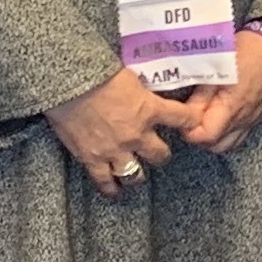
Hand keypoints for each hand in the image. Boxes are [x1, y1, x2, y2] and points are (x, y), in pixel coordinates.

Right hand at [50, 69, 189, 197]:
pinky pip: (105, 181)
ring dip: (137, 175)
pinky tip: (114, 190)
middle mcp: (136, 134)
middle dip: (161, 155)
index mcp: (149, 109)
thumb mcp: (129, 77)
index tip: (193, 123)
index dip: (191, 121)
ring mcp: (115, 150)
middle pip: (160, 155)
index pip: (182, 119)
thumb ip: (140, 90)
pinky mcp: (92, 158)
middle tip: (157, 152)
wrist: (68, 81)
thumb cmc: (96, 71)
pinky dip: (110, 188)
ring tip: (135, 174)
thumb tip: (144, 89)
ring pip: (135, 175)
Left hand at [178, 32, 261, 153]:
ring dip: (211, 135)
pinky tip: (216, 115)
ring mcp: (250, 120)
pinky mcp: (254, 116)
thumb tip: (185, 113)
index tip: (182, 117)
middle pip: (216, 146)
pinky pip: (236, 135)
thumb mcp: (216, 69)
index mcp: (232, 107)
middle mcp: (243, 119)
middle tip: (190, 117)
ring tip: (202, 117)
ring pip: (227, 143)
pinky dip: (223, 132)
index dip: (189, 130)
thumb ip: (200, 95)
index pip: (206, 136)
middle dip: (199, 136)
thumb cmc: (245, 52)